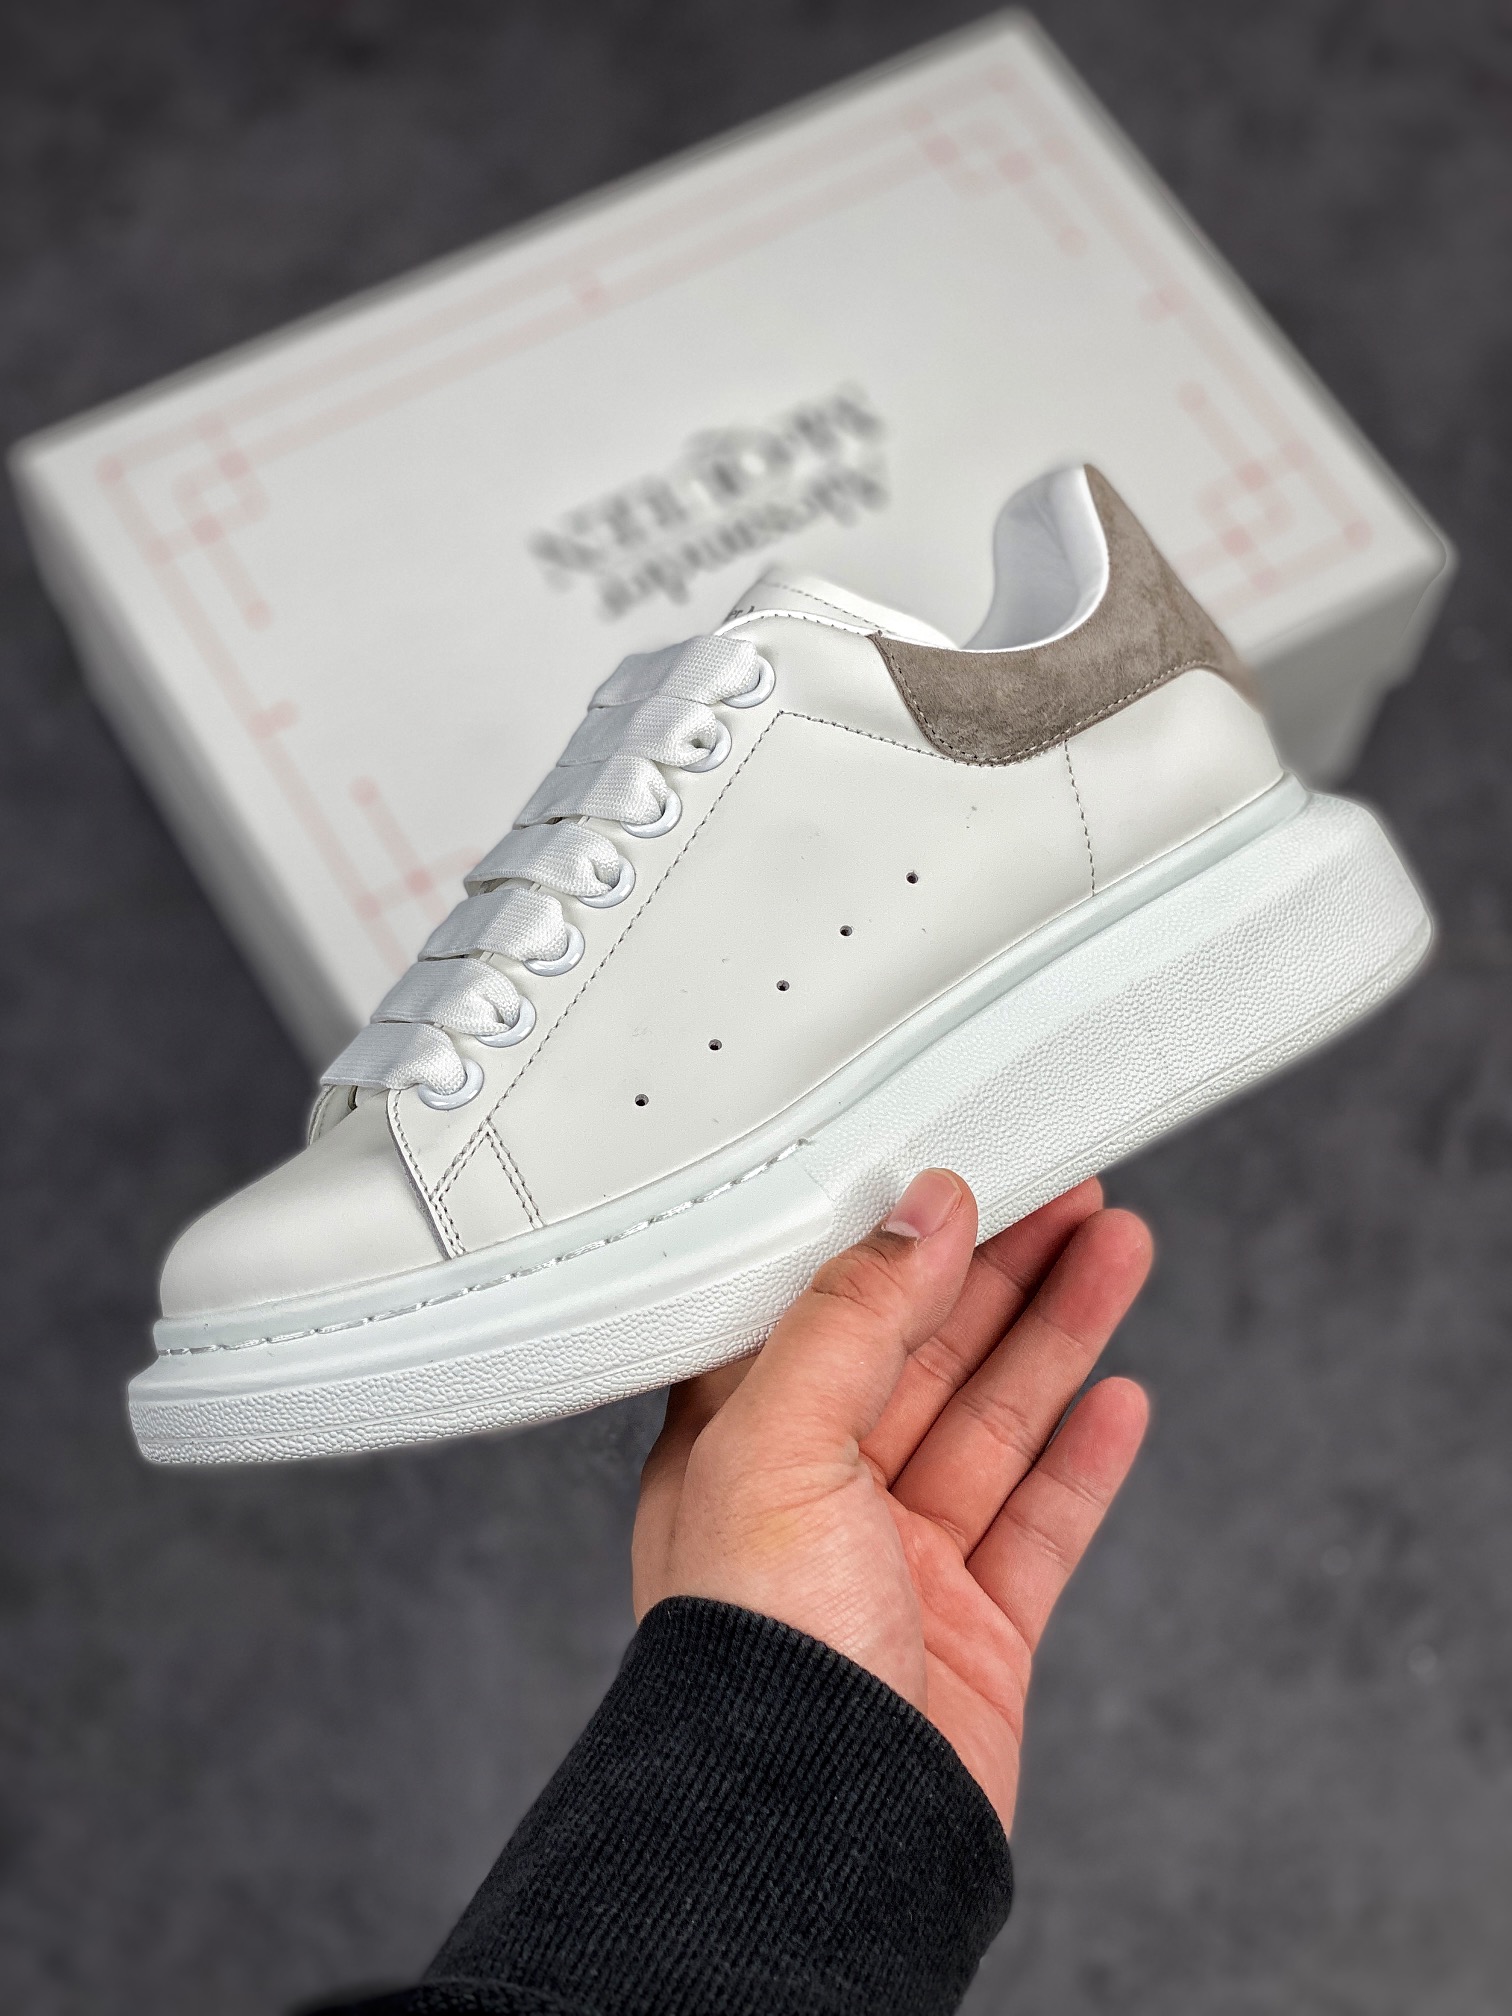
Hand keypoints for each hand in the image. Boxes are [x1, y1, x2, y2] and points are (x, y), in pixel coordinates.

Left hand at [633, 1170, 1152, 1833]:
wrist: (813, 1843)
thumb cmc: (753, 1666)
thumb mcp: (776, 1449)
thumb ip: (849, 1321)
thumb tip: (914, 1218)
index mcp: (740, 1450)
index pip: (829, 1312)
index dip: (903, 1241)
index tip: (966, 1175)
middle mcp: (818, 1501)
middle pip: (927, 1354)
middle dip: (1002, 1269)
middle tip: (1069, 1191)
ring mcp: (902, 1567)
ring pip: (995, 1423)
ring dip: (1058, 1335)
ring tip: (1117, 1249)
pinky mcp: (974, 1630)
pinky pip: (1039, 1523)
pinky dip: (1082, 1458)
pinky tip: (1119, 1397)